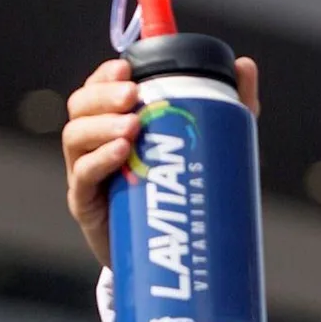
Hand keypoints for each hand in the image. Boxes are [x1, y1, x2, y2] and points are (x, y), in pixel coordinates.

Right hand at [61, 53, 263, 267]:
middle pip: (80, 107)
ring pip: (75, 137)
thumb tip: (244, 66)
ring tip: (132, 127)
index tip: (128, 68)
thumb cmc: (180, 191)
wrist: (164, 255)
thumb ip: (228, 107)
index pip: (98, 88)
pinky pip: (82, 176)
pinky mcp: (86, 205)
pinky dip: (99, 160)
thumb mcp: (209, 145)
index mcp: (114, 123)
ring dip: (101, 126)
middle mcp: (93, 144)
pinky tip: (121, 152)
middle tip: (133, 96)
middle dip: (103, 96)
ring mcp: (86, 173)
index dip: (106, 75)